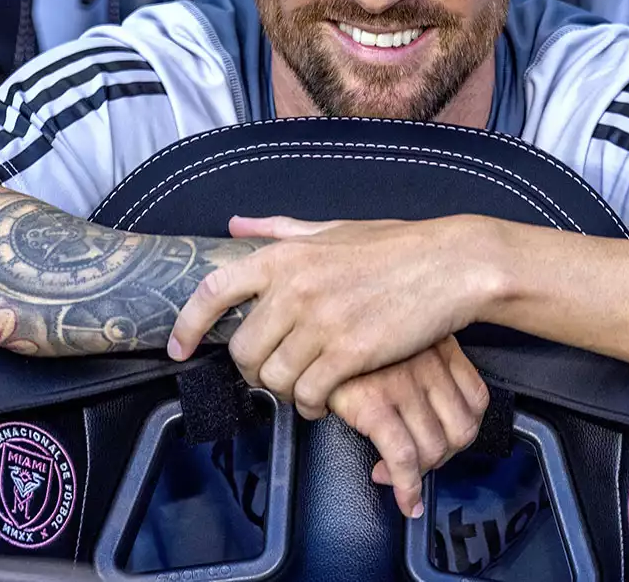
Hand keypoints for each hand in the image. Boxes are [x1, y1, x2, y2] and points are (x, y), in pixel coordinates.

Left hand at [169, 215, 498, 417]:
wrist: (450, 265)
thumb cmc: (394, 246)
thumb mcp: (331, 229)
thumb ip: (279, 229)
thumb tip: (236, 224)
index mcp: (284, 255)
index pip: (213, 291)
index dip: (188, 325)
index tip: (179, 349)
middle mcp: (294, 288)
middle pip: (243, 350)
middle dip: (253, 370)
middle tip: (273, 372)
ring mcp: (321, 322)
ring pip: (273, 378)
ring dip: (283, 391)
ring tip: (302, 385)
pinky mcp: (350, 354)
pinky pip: (308, 394)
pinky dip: (311, 404)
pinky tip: (324, 397)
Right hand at [328, 337, 489, 519]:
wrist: (308, 332)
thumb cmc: (351, 337)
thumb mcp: (400, 336)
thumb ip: (422, 359)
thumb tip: (432, 406)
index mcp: (439, 345)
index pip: (477, 400)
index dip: (463, 431)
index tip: (445, 442)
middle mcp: (428, 363)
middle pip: (461, 430)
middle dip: (442, 457)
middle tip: (420, 463)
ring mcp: (402, 384)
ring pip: (435, 448)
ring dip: (420, 475)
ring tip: (399, 477)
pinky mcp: (373, 403)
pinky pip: (403, 458)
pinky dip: (406, 487)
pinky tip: (401, 495)